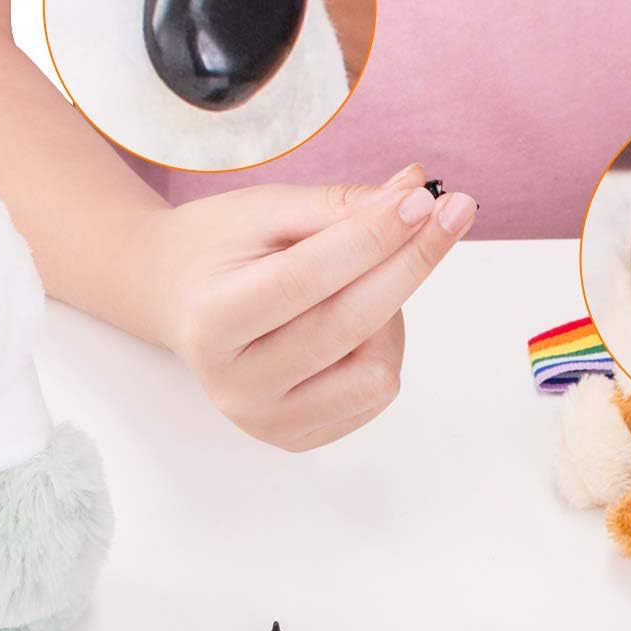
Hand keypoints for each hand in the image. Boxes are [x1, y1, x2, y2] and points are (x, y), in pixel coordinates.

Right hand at [141, 165, 475, 450]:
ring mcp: (267, 422)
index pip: (306, 279)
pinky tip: (350, 324)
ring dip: (391, 316)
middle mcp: (235, 386)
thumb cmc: (219, 251)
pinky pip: (376, 395)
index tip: (423, 200)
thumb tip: (415, 192)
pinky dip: (380, 349)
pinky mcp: (298, 438)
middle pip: (349, 327)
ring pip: (376, 372)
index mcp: (212, 322)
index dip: (372, 238)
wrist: (176, 303)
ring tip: (358, 283)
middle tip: (453, 209)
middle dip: (410, 263)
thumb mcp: (263, 212)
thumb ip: (338, 206)